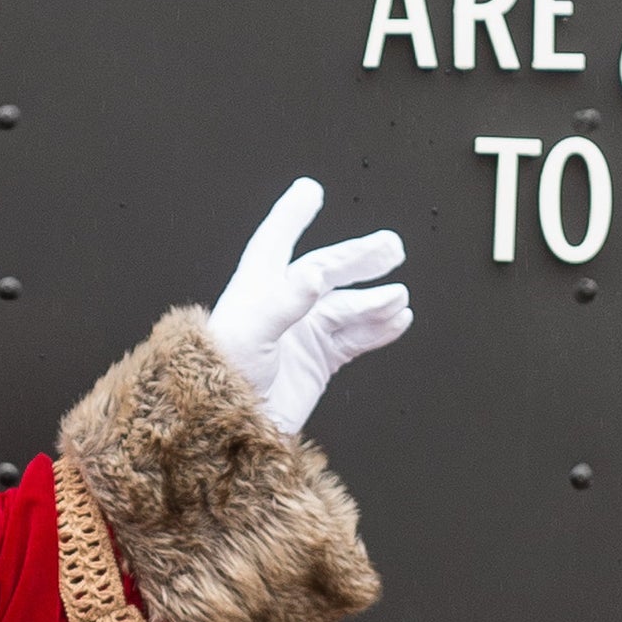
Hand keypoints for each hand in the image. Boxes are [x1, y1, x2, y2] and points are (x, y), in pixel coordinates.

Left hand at [206, 177, 409, 439]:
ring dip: (375, 299)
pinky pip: (354, 339)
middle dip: (358, 258)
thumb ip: (285, 301)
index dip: (292, 215)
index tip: (309, 191)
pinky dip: (378, 329)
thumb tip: (317, 274)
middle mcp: (283, 305)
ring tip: (399, 296)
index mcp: (259, 287)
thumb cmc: (222, 375)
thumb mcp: (251, 332)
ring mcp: (302, 334)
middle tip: (392, 247)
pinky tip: (398, 320)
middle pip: (326, 271)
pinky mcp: (316, 362)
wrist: (226, 430)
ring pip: (347, 307)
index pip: (276, 240)